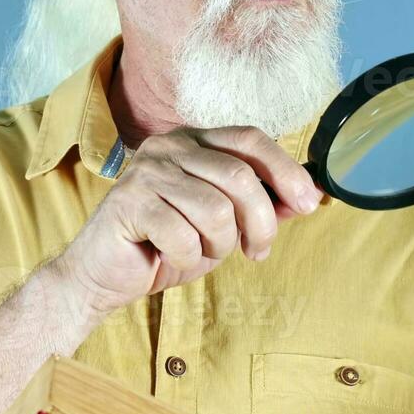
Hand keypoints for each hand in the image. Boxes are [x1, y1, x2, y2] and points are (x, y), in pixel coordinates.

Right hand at [54, 125, 322, 313]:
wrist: (103, 275)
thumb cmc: (165, 245)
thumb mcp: (223, 225)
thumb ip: (259, 205)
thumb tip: (308, 196)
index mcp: (193, 140)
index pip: (250, 138)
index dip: (286, 170)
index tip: (310, 203)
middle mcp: (169, 146)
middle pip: (239, 176)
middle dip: (260, 222)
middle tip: (257, 251)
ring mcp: (146, 171)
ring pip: (215, 210)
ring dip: (219, 244)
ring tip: (203, 252)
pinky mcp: (128, 202)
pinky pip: (183, 235)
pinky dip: (187, 257)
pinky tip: (170, 256)